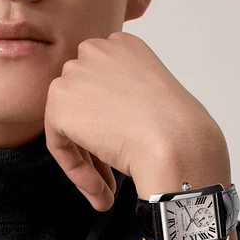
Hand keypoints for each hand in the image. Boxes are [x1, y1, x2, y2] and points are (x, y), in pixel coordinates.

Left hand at [44, 31, 224, 211]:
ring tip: (105, 192)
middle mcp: (97, 51)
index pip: (101, 87)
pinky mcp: (60, 102)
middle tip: (110, 181)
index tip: (122, 152)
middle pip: (82, 105)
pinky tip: (100, 190)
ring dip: (87, 163)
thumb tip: (106, 125)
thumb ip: (127, 102)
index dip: (109, 125)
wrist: (176, 143)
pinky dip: (77, 171)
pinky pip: (59, 144)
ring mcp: (76, 74)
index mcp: (123, 47)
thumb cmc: (180, 131)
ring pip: (69, 126)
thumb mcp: (154, 102)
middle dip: (94, 146)